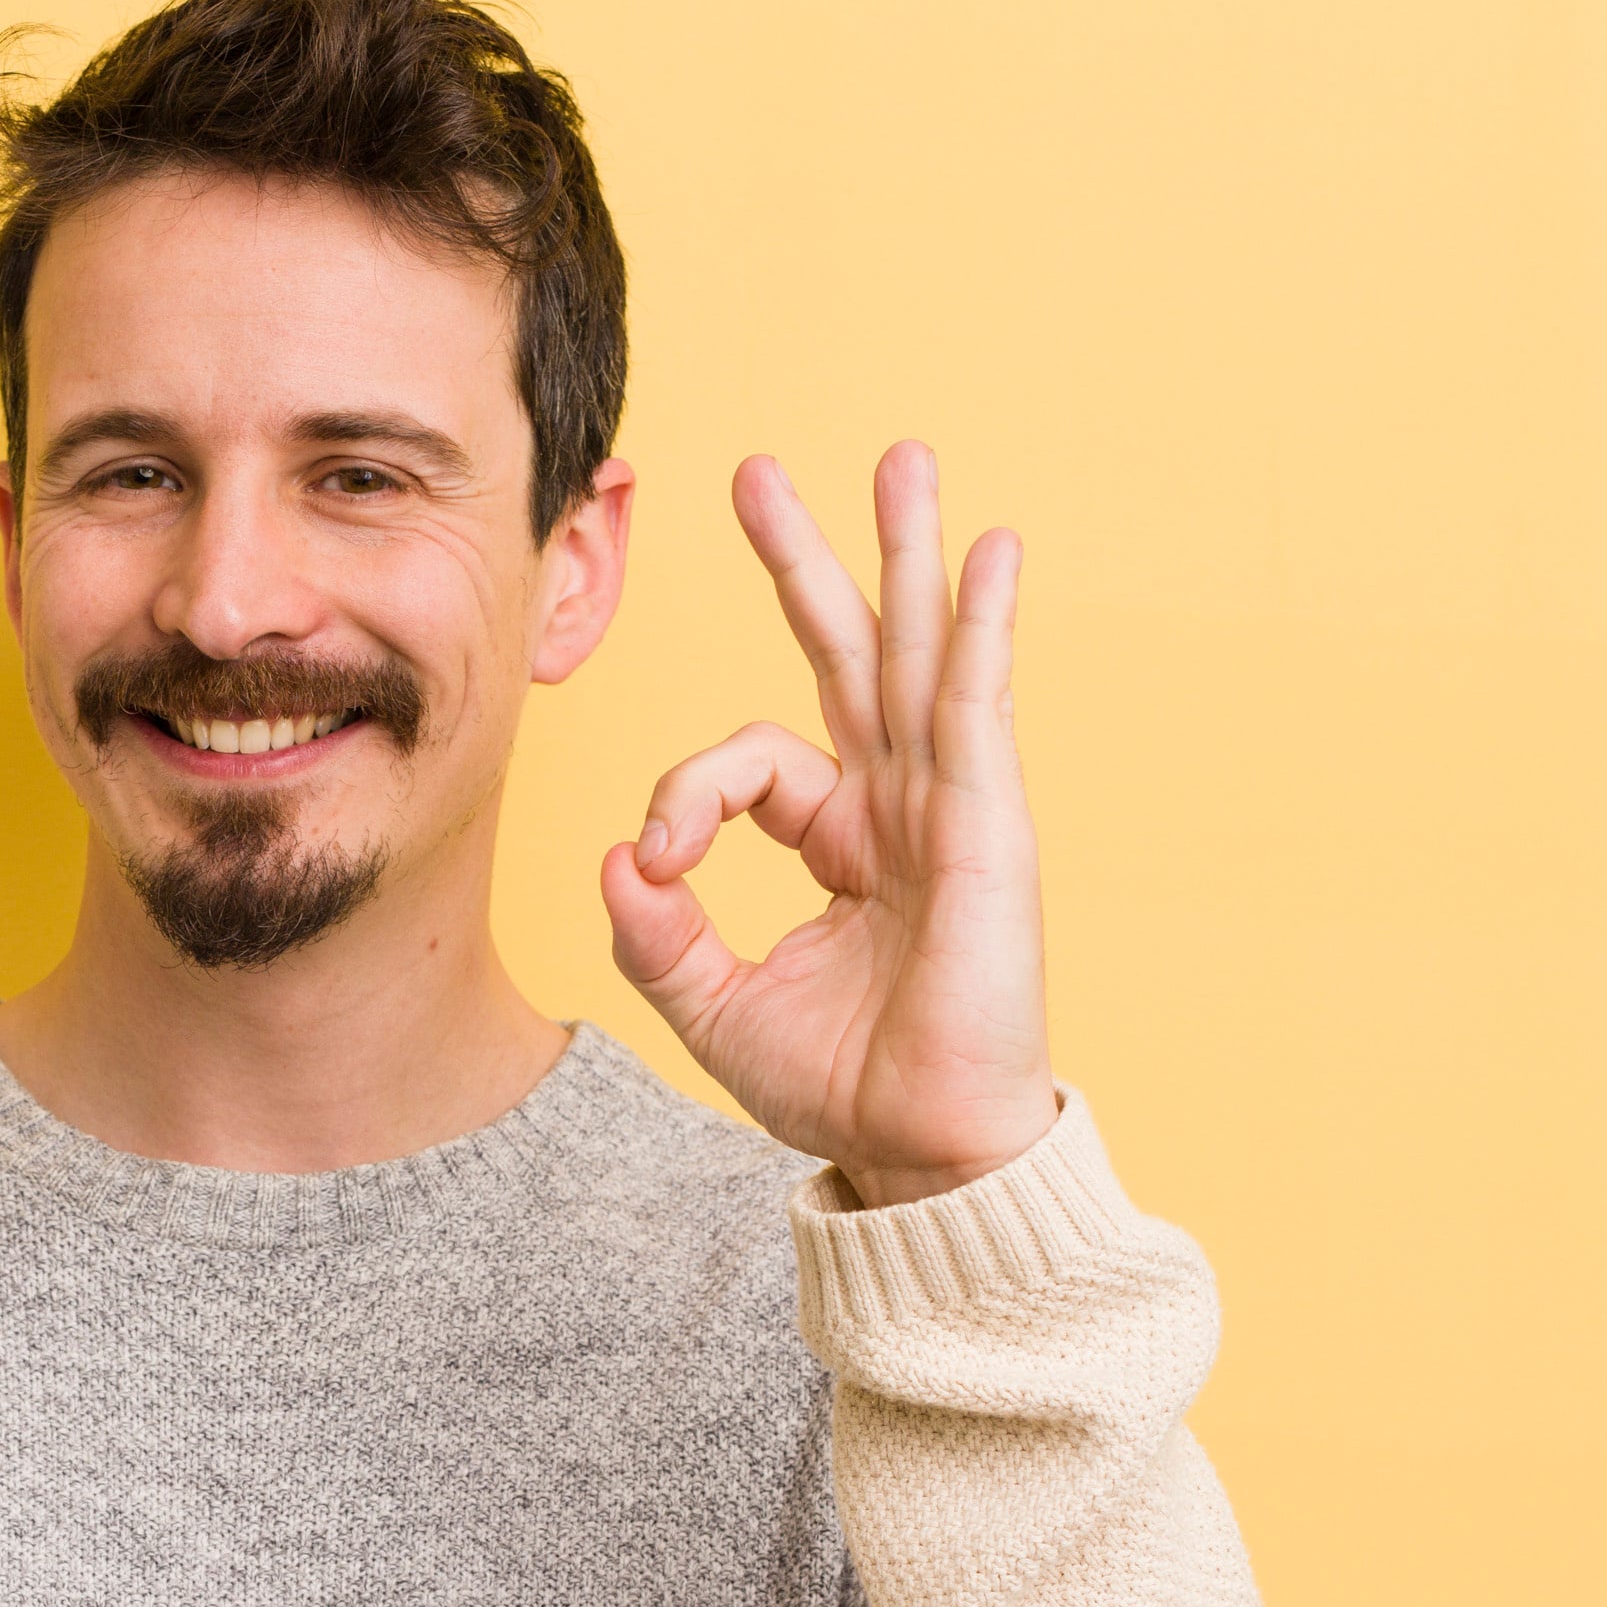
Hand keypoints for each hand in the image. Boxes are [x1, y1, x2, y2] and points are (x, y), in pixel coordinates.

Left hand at [600, 444, 1058, 1205]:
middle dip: (806, 558)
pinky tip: (992, 555)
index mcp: (840, 839)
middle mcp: (896, 805)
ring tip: (903, 456)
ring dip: (908, 551)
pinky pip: (978, 706)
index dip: (685, 795)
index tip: (654, 862)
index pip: (750, 762)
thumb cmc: (840, 1083)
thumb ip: (657, 933)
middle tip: (756, 471)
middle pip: (847, 653)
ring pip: (915, 654)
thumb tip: (614, 860)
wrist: (919, 1149)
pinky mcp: (987, 825)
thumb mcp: (712, 1002)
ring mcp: (949, 806)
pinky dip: (983, 627)